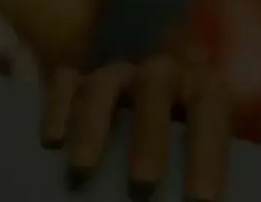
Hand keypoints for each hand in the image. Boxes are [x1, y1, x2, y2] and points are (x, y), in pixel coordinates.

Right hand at [40, 52, 231, 201]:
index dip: (207, 155)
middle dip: (148, 136)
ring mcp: (115, 73)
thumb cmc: (182, 139)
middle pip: (153, 89)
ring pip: (103, 86)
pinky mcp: (77, 78)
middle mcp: (158, 72)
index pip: (208, 112)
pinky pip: (64, 83)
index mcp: (199, 86)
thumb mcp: (202, 143)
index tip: (201, 201)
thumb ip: (205, 168)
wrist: (148, 98)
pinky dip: (57, 109)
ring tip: (82, 168)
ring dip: (93, 126)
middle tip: (143, 182)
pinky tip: (52, 141)